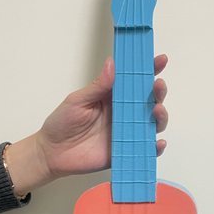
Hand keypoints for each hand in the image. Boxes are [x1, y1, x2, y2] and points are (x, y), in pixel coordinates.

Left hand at [4, 55, 168, 196]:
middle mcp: (124, 113)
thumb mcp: (78, 100)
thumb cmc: (62, 123)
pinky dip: (156, 147)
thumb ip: (97, 86)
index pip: (135, 80)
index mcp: (113, 96)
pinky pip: (146, 149)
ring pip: (153, 123)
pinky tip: (157, 142)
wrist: (52, 153)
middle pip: (150, 100)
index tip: (160, 60)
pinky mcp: (126, 150)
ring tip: (156, 110)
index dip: (150, 69)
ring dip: (161, 116)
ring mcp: (127, 132)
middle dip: (159, 92)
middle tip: (158, 86)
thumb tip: (112, 64)